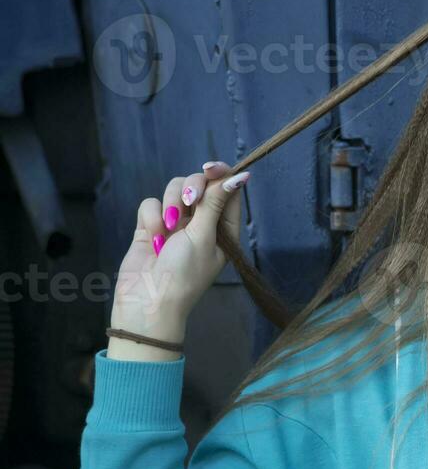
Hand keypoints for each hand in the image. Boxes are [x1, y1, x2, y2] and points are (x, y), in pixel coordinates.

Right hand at [110, 161, 250, 339]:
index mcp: (224, 228)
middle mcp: (202, 223)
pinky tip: (152, 237)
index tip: (209, 168)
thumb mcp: (204, 236)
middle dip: (191, 188)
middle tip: (188, 200)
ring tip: (167, 229)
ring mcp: (176, 224)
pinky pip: (151, 203)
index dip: (220, 173)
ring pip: (174, 189)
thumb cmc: (183, 274)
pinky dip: (151, 216)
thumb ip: (215, 202)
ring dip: (170, 204)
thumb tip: (239, 175)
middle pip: (199, 183)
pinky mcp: (151, 226)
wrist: (147, 301)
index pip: (227, 190)